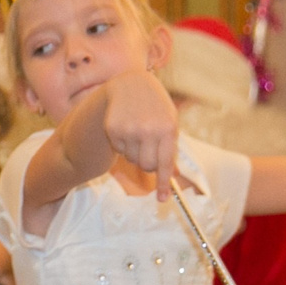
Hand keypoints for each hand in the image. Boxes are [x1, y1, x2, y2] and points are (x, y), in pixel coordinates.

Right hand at [100, 71, 181, 197]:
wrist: (131, 84)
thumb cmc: (156, 106)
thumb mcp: (169, 121)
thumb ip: (170, 148)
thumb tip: (172, 176)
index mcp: (167, 129)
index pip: (165, 163)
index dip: (164, 183)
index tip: (163, 200)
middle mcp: (148, 130)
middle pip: (147, 166)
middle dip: (148, 163)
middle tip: (148, 148)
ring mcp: (129, 130)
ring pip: (132, 159)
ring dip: (135, 151)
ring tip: (137, 130)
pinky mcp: (113, 129)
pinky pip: (119, 150)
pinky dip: (123, 144)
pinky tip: (126, 127)